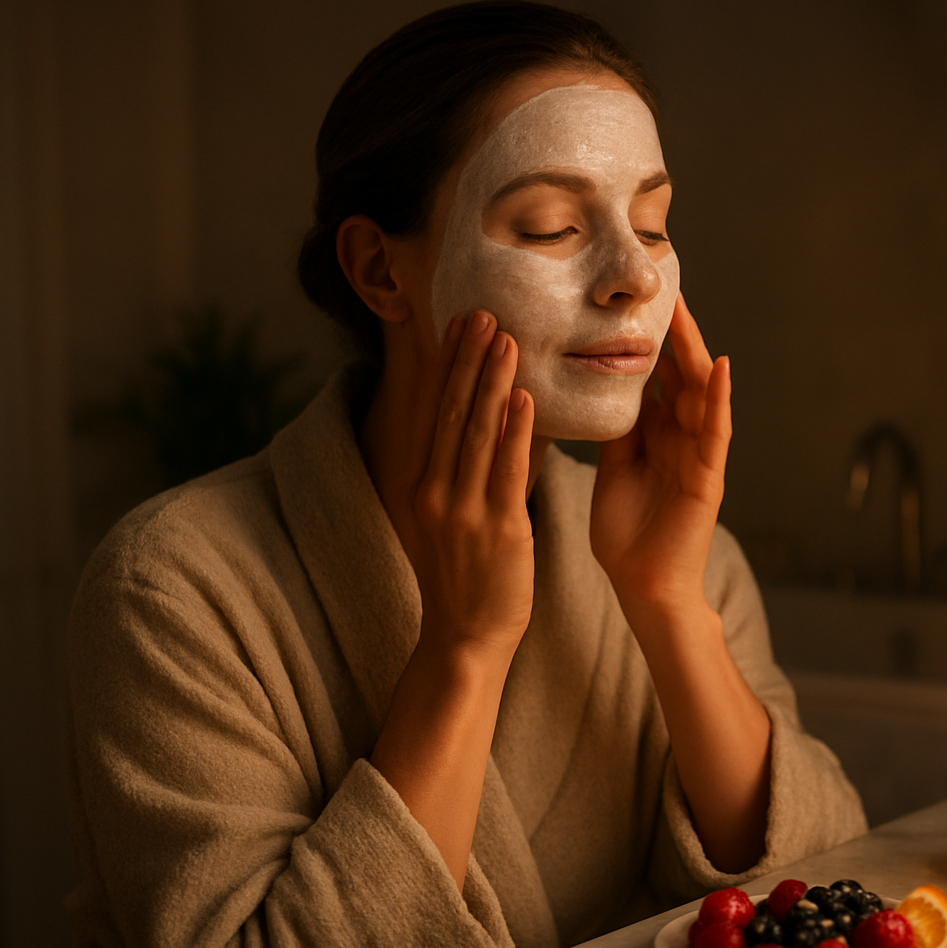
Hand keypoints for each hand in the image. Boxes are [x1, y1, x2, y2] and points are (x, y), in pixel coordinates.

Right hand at [380, 311, 536, 663]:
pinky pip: (506, 471)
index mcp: (422, 483)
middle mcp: (434, 490)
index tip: (460, 322)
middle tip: (482, 311)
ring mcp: (462, 510)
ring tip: (505, 337)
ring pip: (477, 433)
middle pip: (451, 412)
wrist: (465, 636)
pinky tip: (524, 397)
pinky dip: (514, 431)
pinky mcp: (496, 530)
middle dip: (467, 359)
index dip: (449, 365)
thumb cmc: (468, 575)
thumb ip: (467, 469)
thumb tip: (492, 418)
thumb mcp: (453, 515)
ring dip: (491, 381)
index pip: (436, 411)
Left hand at [591, 293, 730, 612]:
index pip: (655, 379)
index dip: (647, 342)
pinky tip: (721, 365)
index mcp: (655, 437)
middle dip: (672, 334)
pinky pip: (717, 429)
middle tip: (664, 290)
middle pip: (679, 376)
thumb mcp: (613, 471)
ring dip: (695, 350)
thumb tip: (601, 391)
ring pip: (700, 392)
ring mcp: (698, 455)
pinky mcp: (709, 475)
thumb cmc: (627, 537)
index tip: (634, 304)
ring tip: (686, 311)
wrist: (643, 588)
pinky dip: (721, 397)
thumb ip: (616, 434)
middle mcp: (681, 439)